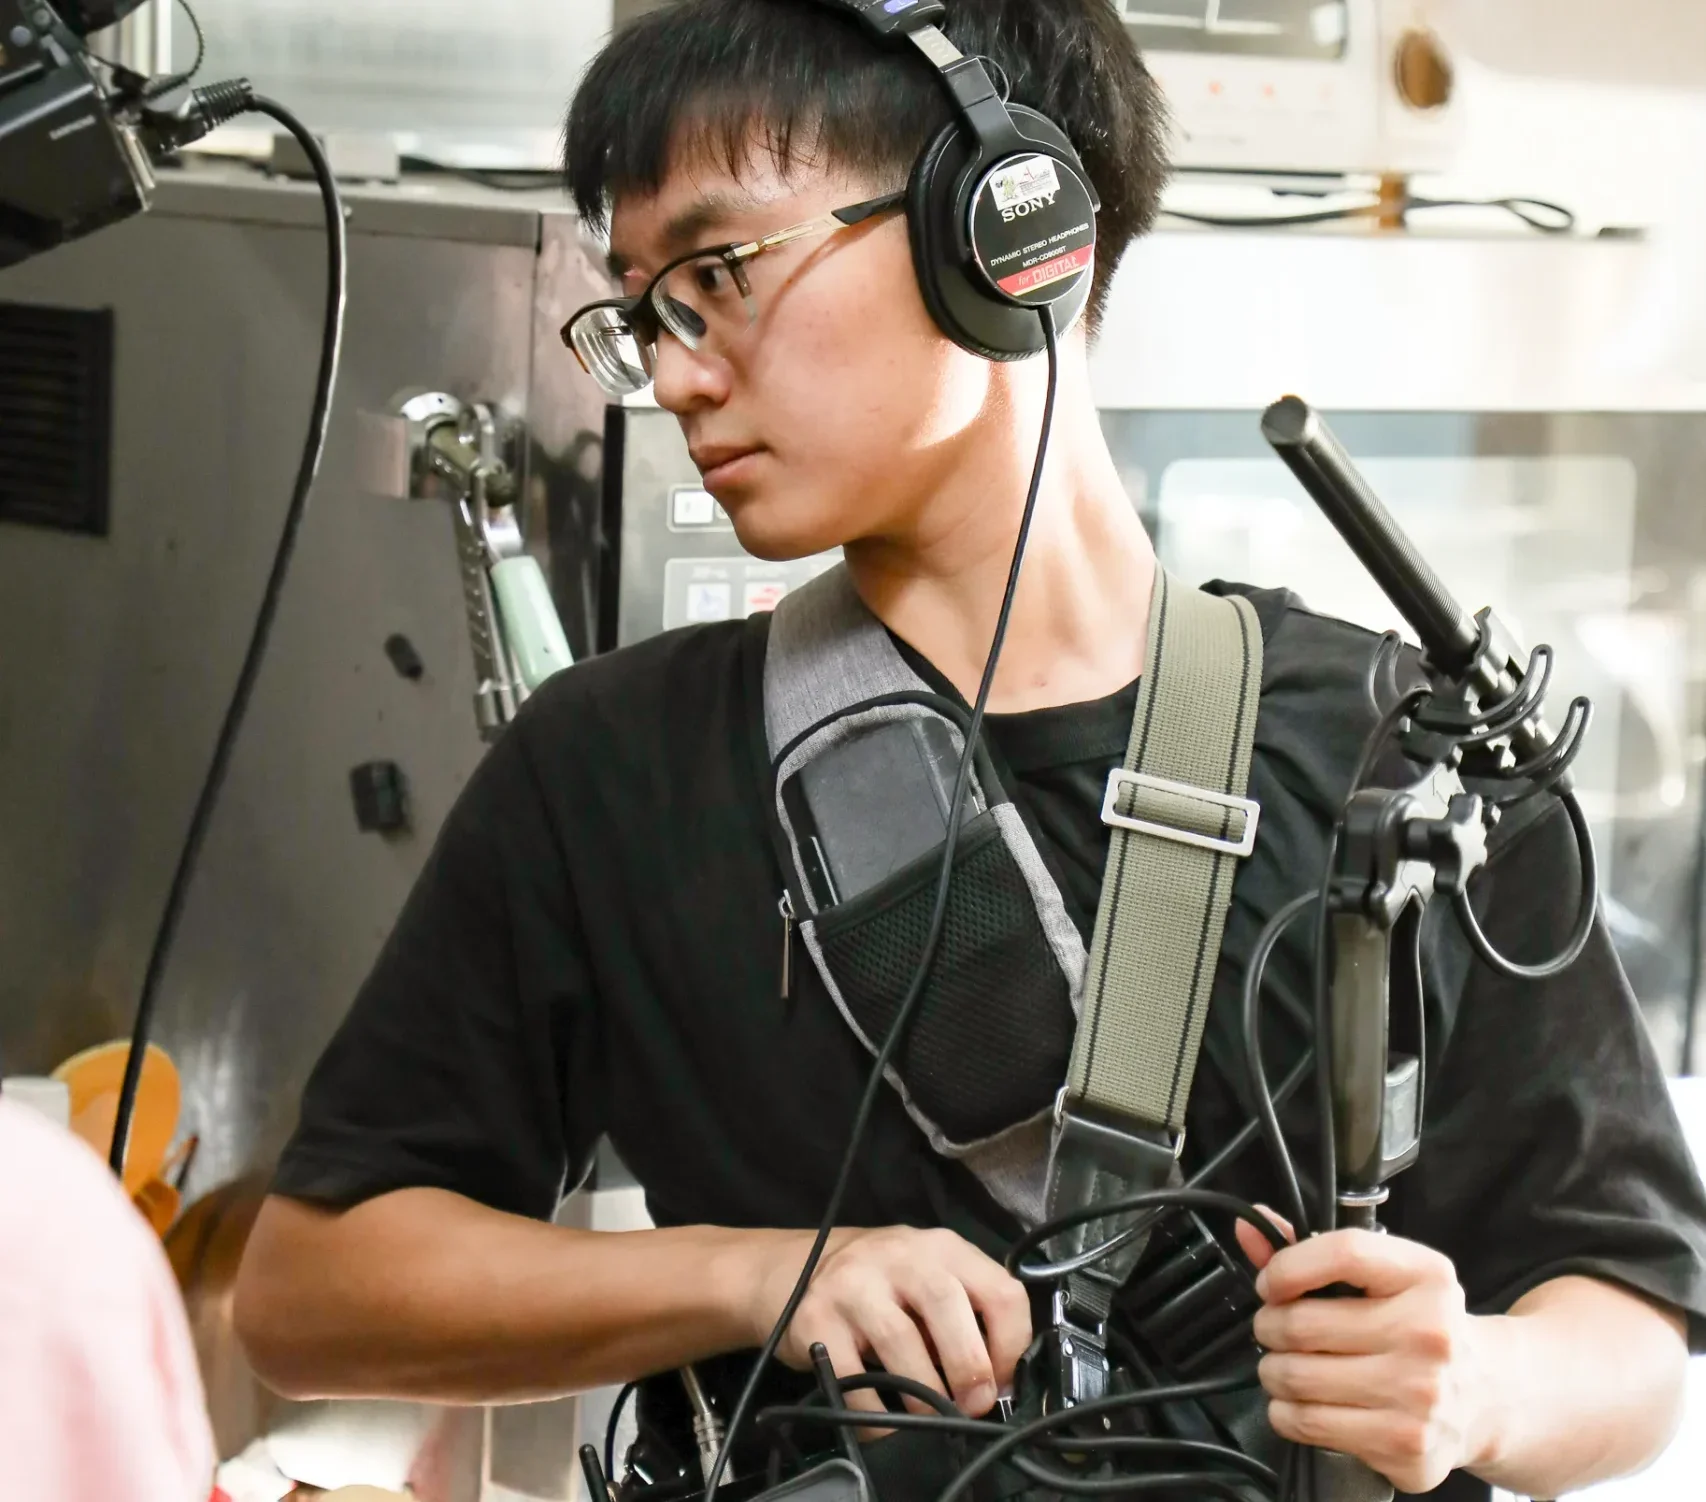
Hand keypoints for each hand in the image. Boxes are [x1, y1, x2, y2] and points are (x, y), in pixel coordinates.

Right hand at [746, 1226, 1031, 1418]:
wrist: (798, 1270)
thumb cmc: (882, 1284)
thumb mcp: (931, 1281)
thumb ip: (967, 1316)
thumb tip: (1000, 1383)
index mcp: (943, 1248)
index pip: (999, 1290)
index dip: (1011, 1344)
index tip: (1004, 1382)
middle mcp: (899, 1255)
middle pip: (946, 1304)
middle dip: (968, 1365)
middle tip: (974, 1405)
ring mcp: (853, 1283)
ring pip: (899, 1339)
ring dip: (924, 1393)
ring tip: (932, 1418)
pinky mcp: (817, 1318)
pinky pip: (853, 1376)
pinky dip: (876, 1412)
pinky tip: (886, 1424)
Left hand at [1234, 1211, 1498, 1494]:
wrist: (1488, 1396)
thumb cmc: (1422, 1326)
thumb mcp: (1385, 1276)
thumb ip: (1313, 1250)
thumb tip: (1251, 1228)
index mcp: (1426, 1278)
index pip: (1343, 1254)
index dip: (1287, 1266)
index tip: (1270, 1283)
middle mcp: (1428, 1335)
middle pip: (1302, 1324)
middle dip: (1269, 1326)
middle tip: (1274, 1329)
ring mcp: (1419, 1396)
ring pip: (1296, 1377)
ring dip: (1273, 1371)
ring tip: (1286, 1366)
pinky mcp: (1406, 1447)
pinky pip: (1308, 1424)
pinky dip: (1287, 1412)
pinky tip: (1303, 1402)